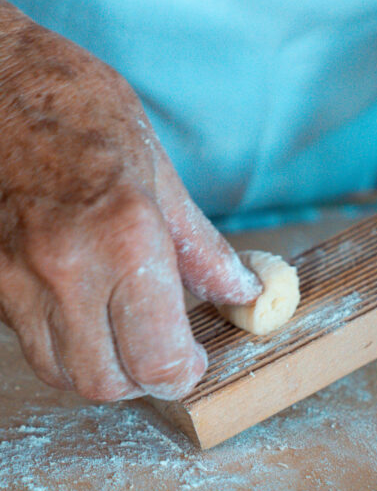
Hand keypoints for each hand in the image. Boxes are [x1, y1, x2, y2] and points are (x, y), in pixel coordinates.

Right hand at [0, 0, 260, 399]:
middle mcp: (67, 269)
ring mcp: (18, 280)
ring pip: (61, 373)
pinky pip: (32, 342)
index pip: (157, 357)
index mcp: (125, 237)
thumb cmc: (75, 108)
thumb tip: (241, 291)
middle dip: (142, 380)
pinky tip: (84, 310)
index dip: (182, 372)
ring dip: (100, 369)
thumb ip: (200, 246)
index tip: (193, 360)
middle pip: (105, 383)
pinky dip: (64, 344)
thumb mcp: (156, 168)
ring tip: (124, 334)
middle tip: (162, 354)